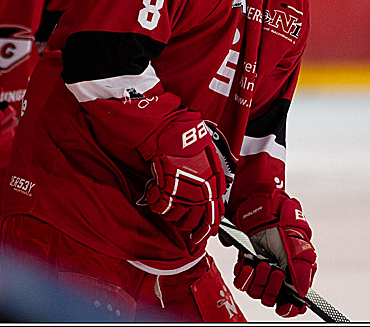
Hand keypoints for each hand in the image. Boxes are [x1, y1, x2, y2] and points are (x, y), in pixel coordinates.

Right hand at [138, 111, 225, 253]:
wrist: (174, 132)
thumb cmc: (192, 144)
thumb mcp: (210, 165)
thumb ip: (211, 185)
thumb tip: (210, 201)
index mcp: (214, 188)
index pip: (213, 220)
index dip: (204, 232)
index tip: (197, 237)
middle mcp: (201, 194)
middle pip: (192, 223)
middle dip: (184, 224)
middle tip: (176, 218)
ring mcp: (185, 193)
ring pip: (176, 218)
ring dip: (169, 214)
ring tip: (165, 202)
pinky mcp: (168, 189)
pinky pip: (161, 208)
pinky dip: (155, 203)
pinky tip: (154, 194)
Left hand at [232, 192, 316, 317]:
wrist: (260, 204)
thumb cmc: (282, 220)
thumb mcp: (297, 240)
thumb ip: (302, 267)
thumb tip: (303, 291)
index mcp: (294, 273)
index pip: (293, 303)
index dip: (289, 308)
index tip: (286, 305)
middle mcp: (278, 275)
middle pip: (272, 299)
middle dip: (273, 288)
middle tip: (274, 271)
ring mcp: (261, 271)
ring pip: (256, 292)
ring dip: (258, 281)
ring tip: (262, 263)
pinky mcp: (245, 264)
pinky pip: (241, 282)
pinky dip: (244, 276)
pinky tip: (248, 264)